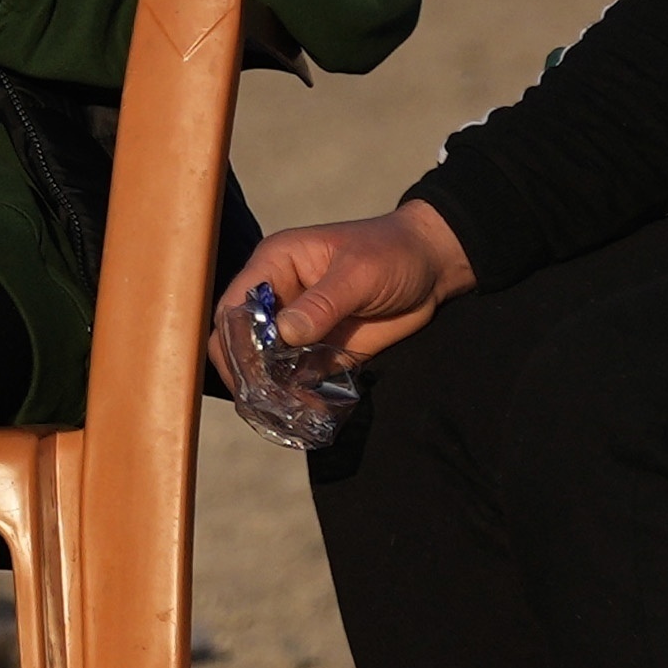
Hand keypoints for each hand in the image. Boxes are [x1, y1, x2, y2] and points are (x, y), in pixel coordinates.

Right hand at [206, 201, 471, 398]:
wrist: (432, 267)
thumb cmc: (392, 253)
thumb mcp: (359, 273)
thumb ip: (322, 303)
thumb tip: (284, 332)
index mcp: (274, 266)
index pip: (235, 307)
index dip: (235, 341)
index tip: (254, 372)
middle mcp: (277, 298)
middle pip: (239, 342)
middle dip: (248, 374)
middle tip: (269, 400)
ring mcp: (297, 329)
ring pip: (263, 367)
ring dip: (271, 392)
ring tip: (289, 413)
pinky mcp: (318, 352)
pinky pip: (296, 381)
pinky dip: (297, 399)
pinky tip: (309, 414)